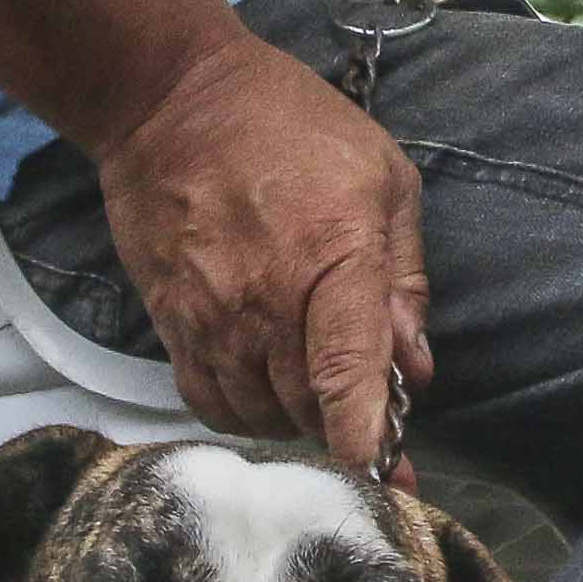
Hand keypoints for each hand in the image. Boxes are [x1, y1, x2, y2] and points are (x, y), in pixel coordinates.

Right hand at [96, 38, 429, 469]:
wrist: (168, 100)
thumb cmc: (288, 126)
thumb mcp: (381, 176)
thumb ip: (404, 277)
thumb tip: (413, 365)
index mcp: (330, 258)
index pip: (347, 374)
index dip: (367, 438)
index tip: (388, 481)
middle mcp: (264, 302)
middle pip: (309, 411)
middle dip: (348, 430)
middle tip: (374, 426)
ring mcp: (210, 319)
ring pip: (261, 416)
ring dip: (298, 422)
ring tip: (320, 396)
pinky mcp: (170, 324)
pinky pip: (208, 401)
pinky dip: (244, 413)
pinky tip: (267, 394)